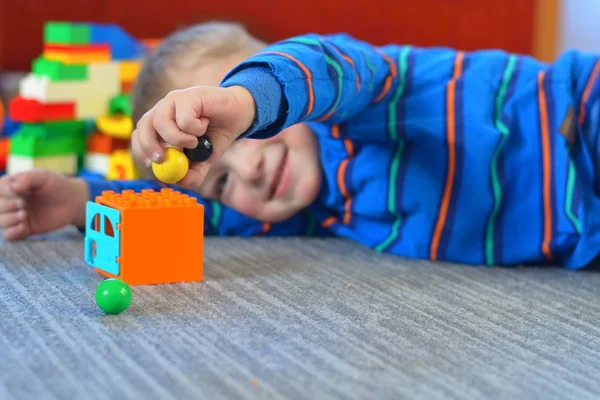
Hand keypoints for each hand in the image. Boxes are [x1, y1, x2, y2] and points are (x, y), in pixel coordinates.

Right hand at [0, 169, 88, 239]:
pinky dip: (12, 232)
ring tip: (24, 215)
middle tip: (23, 204)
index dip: (6, 193)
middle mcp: (10, 201)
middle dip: (6, 206)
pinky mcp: (25, 228)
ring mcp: (16, 216)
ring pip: (0, 221)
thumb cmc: (57, 185)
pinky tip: (24, 227)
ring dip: (8, 219)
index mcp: (11, 186)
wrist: (72, 201)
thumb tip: (14, 187)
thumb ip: (27, 178)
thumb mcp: (43, 176)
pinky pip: (9, 235)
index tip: (21, 192)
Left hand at [131, 85, 255, 188]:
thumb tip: (179, 182)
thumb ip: (192, 172)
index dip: (141, 150)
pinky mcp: (188, 95)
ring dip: (179, 139)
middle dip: (149, 146)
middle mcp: (165, 110)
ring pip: (161, 122)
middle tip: (162, 159)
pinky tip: (205, 123)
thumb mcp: (204, 158)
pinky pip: (184, 119)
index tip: (152, 164)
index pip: (141, 135)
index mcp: (162, 123)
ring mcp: (175, 101)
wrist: (240, 114)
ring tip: (195, 141)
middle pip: (143, 126)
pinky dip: (196, 129)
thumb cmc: (218, 134)